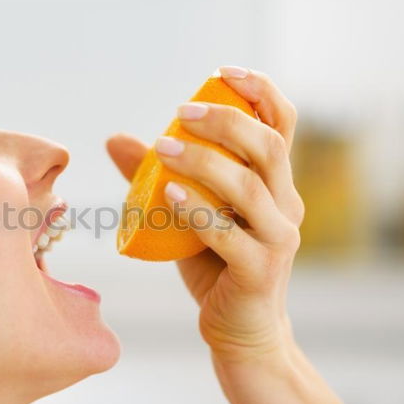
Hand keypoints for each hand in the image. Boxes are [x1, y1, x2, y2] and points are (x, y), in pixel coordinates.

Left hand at [107, 67, 303, 361]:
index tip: (221, 73)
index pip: (282, 124)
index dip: (259, 91)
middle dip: (226, 120)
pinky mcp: (259, 270)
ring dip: (204, 161)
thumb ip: (160, 175)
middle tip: (181, 112)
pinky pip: (229, 234)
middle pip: (269, 146)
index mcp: (276, 183)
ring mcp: (278, 238)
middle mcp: (287, 204)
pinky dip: (198, 209)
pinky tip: (168, 192)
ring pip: (249, 187)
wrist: (241, 330)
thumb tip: (116, 139)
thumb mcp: (188, 213)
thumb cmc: (216, 266)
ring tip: (163, 148)